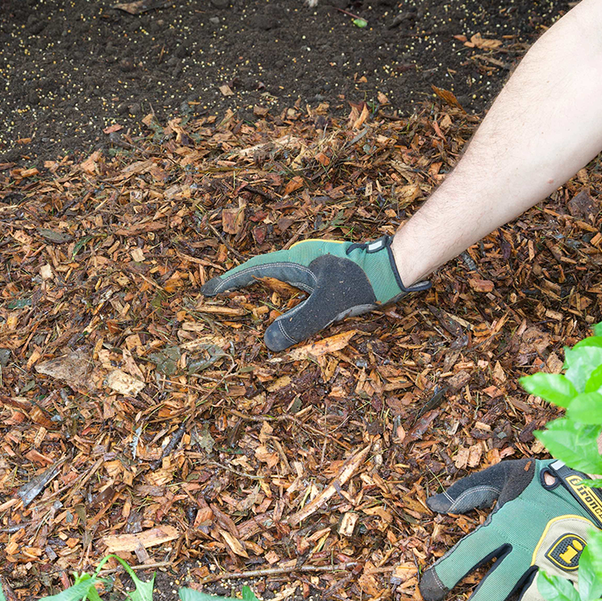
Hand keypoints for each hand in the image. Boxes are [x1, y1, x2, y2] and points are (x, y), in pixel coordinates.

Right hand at [201, 235, 429, 350]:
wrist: (395, 269)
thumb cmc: (363, 283)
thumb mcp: (327, 306)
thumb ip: (298, 323)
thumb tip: (267, 342)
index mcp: (296, 260)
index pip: (253, 270)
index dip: (229, 282)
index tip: (207, 291)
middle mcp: (301, 258)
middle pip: (263, 272)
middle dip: (241, 286)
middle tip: (219, 299)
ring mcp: (314, 264)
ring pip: (280, 279)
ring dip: (263, 292)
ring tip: (245, 307)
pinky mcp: (327, 273)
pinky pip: (296, 286)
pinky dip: (284, 298)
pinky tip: (284, 310)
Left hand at [420, 458, 601, 600]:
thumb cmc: (547, 479)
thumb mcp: (505, 474)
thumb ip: (468, 490)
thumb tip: (432, 504)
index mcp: (506, 523)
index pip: (468, 554)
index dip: (444, 575)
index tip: (428, 593)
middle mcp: (529, 548)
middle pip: (496, 588)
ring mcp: (557, 564)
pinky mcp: (583, 576)